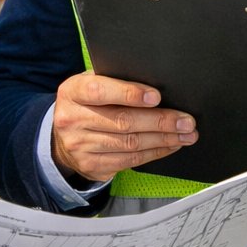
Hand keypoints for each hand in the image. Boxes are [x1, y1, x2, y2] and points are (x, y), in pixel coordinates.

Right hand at [51, 72, 196, 182]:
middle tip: (185, 120)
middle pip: (122, 121)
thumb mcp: (91, 84)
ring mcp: (81, 146)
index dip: (129, 93)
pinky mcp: (92, 166)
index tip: (156, 96)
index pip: (100, 91)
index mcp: (73, 92)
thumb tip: (154, 85)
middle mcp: (73, 120)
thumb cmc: (86, 103)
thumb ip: (114, 81)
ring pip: (130, 144)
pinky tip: (170, 145)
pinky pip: (130, 161)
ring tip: (185, 134)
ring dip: (163, 139)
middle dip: (159, 121)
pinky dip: (155, 153)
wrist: (62, 138)